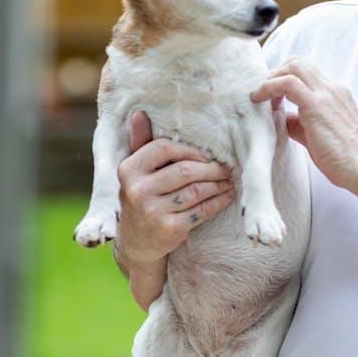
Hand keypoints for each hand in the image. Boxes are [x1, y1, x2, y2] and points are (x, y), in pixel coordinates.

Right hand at [115, 112, 235, 266]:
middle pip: (184, 171)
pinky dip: (218, 202)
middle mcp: (137, 190)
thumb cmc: (141, 197)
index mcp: (128, 170)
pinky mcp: (169, 229)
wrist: (136, 242)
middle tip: (226, 166)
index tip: (205, 154)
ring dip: (218, 184)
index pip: (162, 148)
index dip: (188, 149)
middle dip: (210, 168)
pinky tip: (226, 196)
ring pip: (196, 191)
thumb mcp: (135, 171)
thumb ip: (140, 142)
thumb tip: (140, 113)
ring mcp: (153, 211)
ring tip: (228, 179)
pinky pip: (201, 211)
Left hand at [251, 57, 357, 187]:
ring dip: (271, 78)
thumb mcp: (317, 133)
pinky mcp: (317, 105)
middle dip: (275, 73)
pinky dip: (269, 87)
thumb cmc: (343, 157)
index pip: (306, 73)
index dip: (284, 78)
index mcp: (335, 94)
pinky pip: (288, 83)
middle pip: (298, 63)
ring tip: (259, 96)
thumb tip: (281, 119)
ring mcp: (326, 94)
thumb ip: (299, 123)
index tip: (271, 95)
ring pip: (293, 66)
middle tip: (263, 93)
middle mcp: (332, 89)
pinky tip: (259, 99)